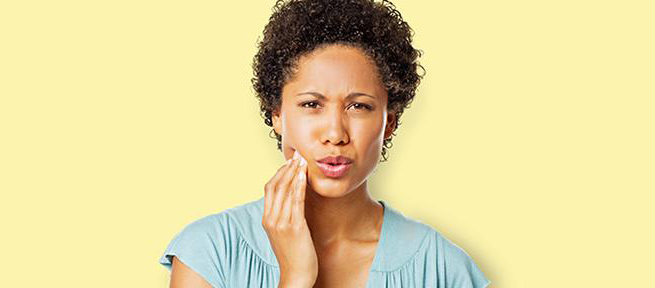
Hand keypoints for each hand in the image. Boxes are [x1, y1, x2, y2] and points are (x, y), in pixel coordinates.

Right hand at [262, 149, 317, 287]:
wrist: (296, 275)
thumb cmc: (294, 254)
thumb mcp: (283, 233)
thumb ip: (283, 216)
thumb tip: (291, 200)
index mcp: (266, 219)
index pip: (269, 189)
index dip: (279, 173)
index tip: (290, 162)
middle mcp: (271, 219)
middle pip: (275, 186)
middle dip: (287, 169)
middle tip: (298, 157)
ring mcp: (281, 223)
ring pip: (285, 191)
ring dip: (294, 173)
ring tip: (303, 161)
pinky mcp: (294, 227)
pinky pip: (296, 202)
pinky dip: (299, 186)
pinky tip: (304, 176)